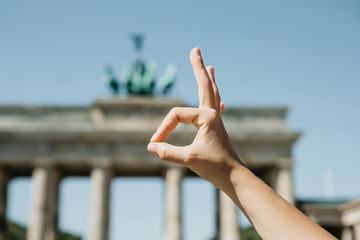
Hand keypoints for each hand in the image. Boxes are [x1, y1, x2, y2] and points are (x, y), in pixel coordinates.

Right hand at [147, 47, 242, 189]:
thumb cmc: (215, 167)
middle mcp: (212, 114)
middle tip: (195, 49)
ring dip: (209, 79)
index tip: (155, 142)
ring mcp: (216, 120)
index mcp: (206, 117)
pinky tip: (221, 102)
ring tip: (211, 65)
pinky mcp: (217, 129)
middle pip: (204, 84)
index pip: (176, 116)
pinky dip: (216, 102)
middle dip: (198, 66)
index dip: (163, 128)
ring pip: (212, 94)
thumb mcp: (189, 159)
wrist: (234, 177)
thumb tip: (150, 146)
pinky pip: (216, 110)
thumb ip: (167, 152)